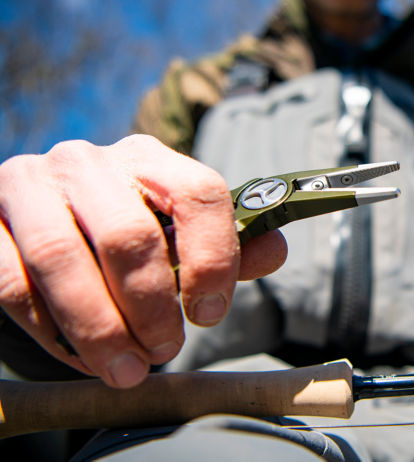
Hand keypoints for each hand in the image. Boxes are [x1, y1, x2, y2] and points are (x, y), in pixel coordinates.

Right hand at [0, 135, 286, 387]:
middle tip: (164, 351)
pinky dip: (49, 331)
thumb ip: (227, 242)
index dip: (214, 259)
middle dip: (152, 308)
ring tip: (126, 369)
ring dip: (100, 329)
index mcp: (150, 158)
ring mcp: (30, 186)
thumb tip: (273, 251)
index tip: (209, 312)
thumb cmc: (124, 227)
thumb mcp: (177, 228)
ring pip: (63, 260)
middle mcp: (88, 162)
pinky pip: (12, 284)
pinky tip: (78, 356)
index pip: (199, 193)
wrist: (39, 218)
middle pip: (130, 236)